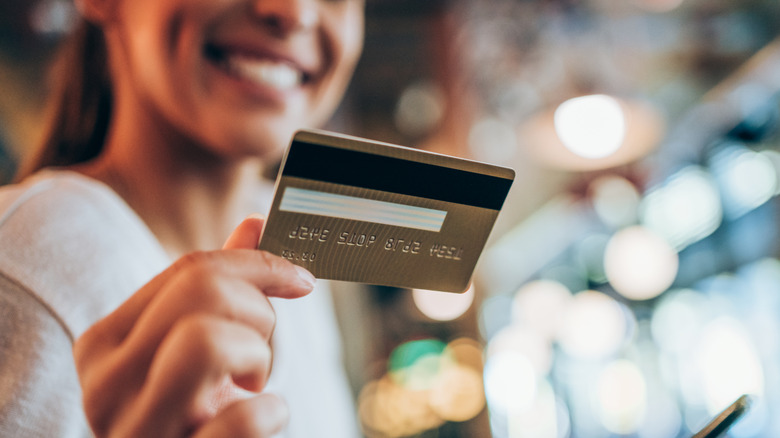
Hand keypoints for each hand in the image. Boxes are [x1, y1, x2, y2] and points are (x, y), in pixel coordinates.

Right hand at [74, 215, 315, 436]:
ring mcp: (136, 430)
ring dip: (255, 356)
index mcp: (103, 343)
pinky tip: (262, 416)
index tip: (300, 278)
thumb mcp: (191, 345)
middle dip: (257, 310)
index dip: (259, 263)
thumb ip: (219, 288)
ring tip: (251, 384)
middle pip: (201, 292)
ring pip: (206, 341)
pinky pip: (241, 418)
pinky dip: (270, 411)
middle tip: (259, 348)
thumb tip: (255, 224)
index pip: (188, 270)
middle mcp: (105, 384)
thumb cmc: (187, 408)